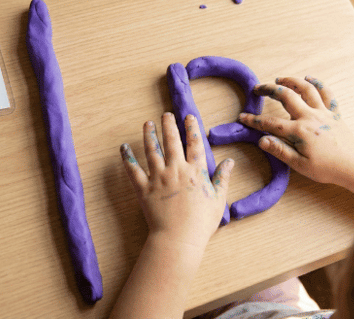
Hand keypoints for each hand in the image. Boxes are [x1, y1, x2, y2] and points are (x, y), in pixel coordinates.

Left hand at [120, 112, 234, 249]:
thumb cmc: (201, 223)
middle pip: (171, 141)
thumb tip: (230, 161)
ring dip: (149, 135)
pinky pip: (133, 170)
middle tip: (166, 114)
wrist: (179, 238)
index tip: (188, 117)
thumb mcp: (218, 199)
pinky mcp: (143, 189)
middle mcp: (176, 170)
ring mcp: (158, 178)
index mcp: (195, 171)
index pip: (194, 144)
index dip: (192, 128)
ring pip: (152, 150)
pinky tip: (123, 147)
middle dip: (169, 125)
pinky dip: (127, 158)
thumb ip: (223, 178)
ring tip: (147, 123)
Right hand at [238, 76, 353, 185]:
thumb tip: (262, 140)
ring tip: (280, 79)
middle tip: (258, 88)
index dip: (254, 120)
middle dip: (269, 90)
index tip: (242, 117)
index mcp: (299, 131)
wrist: (353, 165)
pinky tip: (309, 79)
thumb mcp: (300, 165)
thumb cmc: (326, 168)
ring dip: (291, 81)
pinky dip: (318, 84)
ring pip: (306, 89)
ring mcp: (323, 113)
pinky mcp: (334, 113)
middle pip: (286, 96)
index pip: (271, 123)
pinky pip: (327, 93)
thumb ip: (280, 150)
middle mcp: (310, 117)